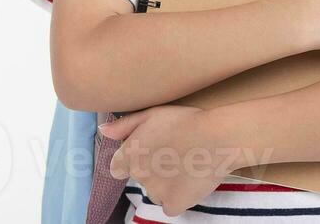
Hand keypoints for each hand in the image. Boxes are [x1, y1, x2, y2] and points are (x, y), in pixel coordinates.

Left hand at [100, 106, 244, 217]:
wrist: (216, 139)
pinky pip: (171, 206)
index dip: (132, 160)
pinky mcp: (174, 206)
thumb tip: (103, 131)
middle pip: (141, 177)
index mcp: (130, 154)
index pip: (117, 167)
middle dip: (152, 169)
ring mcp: (156, 193)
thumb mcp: (152, 113)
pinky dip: (178, 198)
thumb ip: (124, 125)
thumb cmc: (185, 121)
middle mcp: (138, 176)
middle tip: (173, 154)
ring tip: (185, 166)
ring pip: (156, 192)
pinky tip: (190, 181)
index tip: (149, 153)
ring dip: (165, 184)